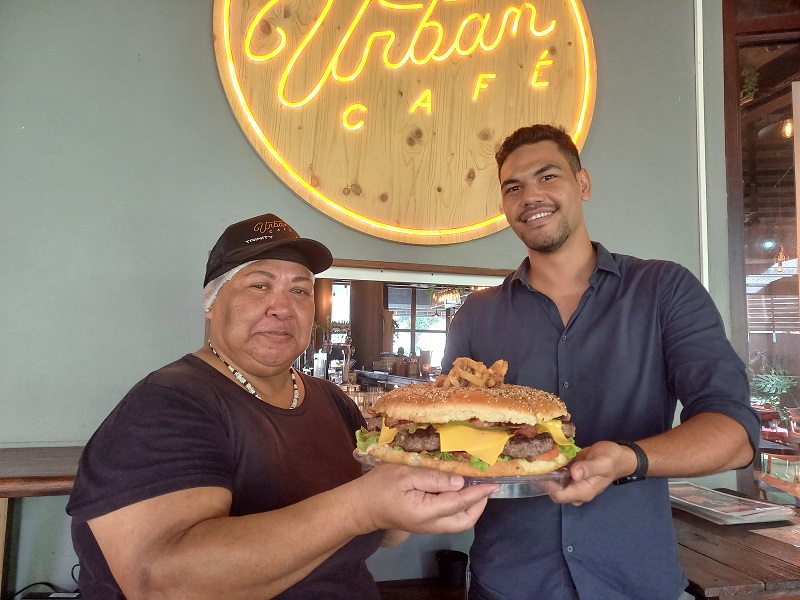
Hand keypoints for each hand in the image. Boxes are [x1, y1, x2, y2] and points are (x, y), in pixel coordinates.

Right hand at [348, 464, 497, 533]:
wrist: (360, 506)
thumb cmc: (379, 486)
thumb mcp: (404, 474)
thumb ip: (433, 478)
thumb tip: (460, 481)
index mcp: (426, 512)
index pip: (459, 503)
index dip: (478, 492)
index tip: (493, 482)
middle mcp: (430, 524)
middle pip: (464, 520)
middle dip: (479, 504)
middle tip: (486, 485)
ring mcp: (427, 526)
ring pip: (458, 521)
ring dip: (471, 506)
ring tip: (476, 486)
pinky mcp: (424, 523)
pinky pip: (449, 518)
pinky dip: (459, 506)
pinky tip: (458, 490)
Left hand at [548, 441, 634, 505]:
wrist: (618, 456)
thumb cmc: (612, 460)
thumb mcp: (603, 462)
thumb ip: (589, 469)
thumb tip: (574, 474)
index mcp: (583, 491)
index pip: (559, 495)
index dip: (548, 485)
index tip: (542, 470)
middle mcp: (576, 490)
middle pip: (553, 490)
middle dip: (545, 478)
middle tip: (539, 460)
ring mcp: (572, 483)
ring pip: (554, 481)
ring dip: (547, 471)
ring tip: (541, 455)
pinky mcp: (570, 474)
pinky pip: (557, 473)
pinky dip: (552, 466)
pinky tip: (548, 454)